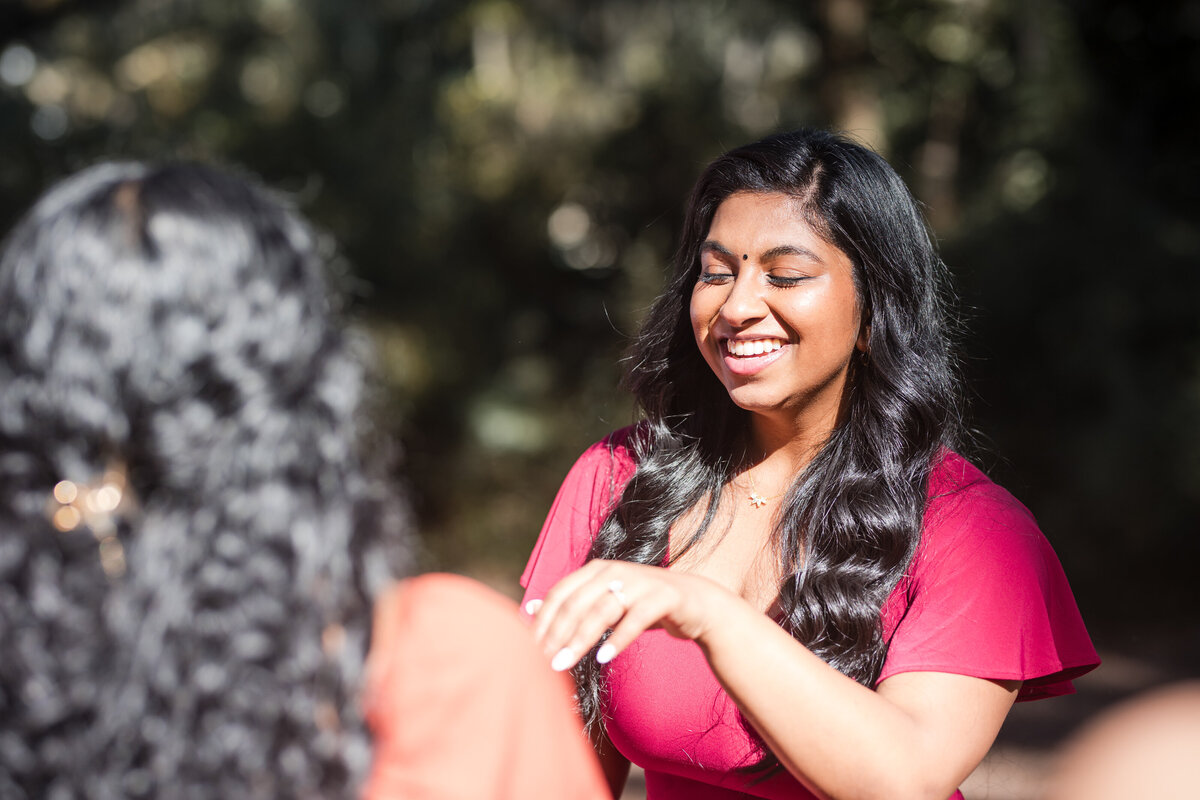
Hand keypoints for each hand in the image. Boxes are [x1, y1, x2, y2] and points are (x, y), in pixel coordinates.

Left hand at [527, 559, 739, 671]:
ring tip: (563, 663)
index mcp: (596, 570)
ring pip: (602, 610)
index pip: (561, 593)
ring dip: (580, 639)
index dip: (543, 621)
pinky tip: (603, 658)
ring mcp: (640, 582)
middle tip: (541, 662)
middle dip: (556, 634)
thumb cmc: (643, 605)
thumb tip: (531, 608)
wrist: (695, 603)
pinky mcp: (663, 597)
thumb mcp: (605, 602)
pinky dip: (618, 639)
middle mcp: (615, 571)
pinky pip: (635, 619)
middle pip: (577, 602)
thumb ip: (572, 604)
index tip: (528, 649)